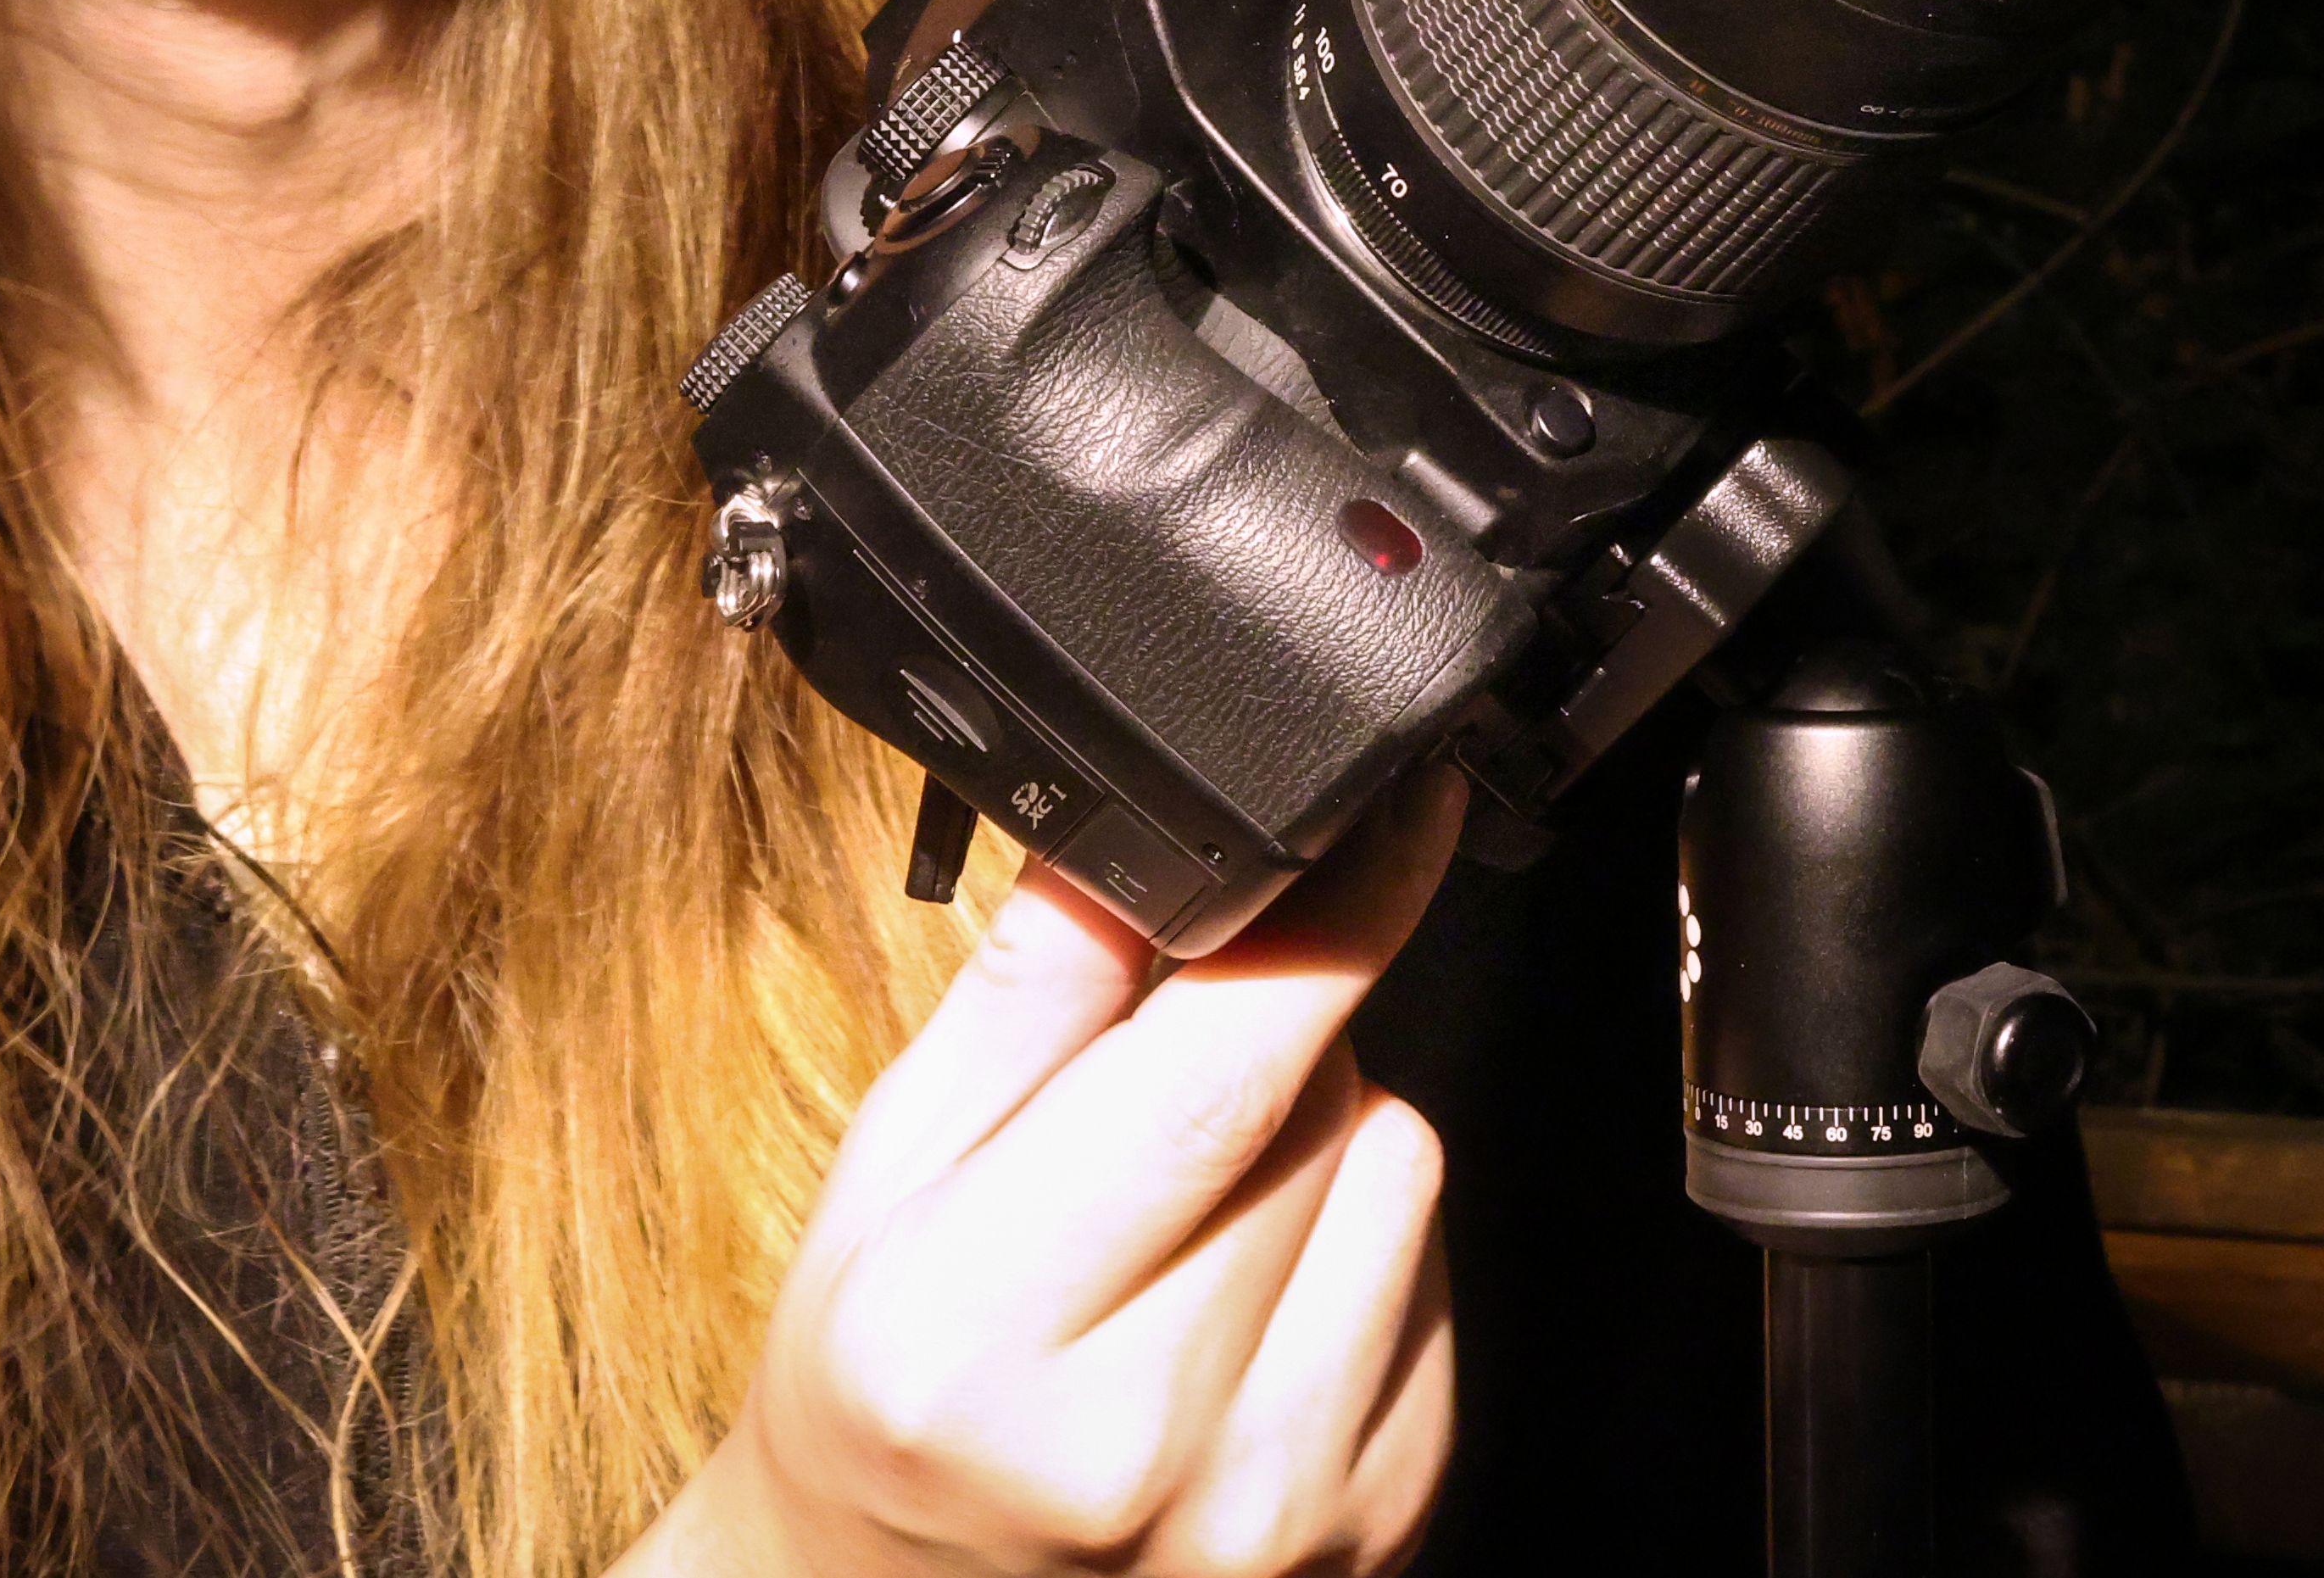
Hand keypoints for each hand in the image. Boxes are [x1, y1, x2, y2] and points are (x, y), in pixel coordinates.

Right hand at [650, 775, 1469, 1577]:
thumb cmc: (885, 1395)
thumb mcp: (886, 1183)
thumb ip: (1019, 1006)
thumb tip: (1140, 839)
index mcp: (980, 1337)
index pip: (1215, 1080)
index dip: (1327, 919)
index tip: (1389, 817)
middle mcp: (1142, 1445)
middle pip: (1331, 1110)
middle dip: (1266, 1041)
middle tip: (1150, 1109)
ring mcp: (1275, 1509)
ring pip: (1405, 1181)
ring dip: (1327, 1148)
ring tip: (1196, 1220)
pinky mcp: (1377, 1527)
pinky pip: (1437, 1290)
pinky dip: (1364, 1259)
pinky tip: (1251, 1312)